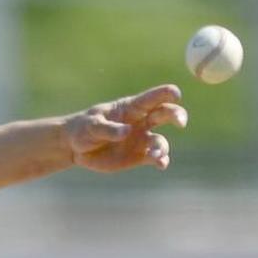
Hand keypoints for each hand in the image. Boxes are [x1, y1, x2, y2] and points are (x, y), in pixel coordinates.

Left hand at [62, 84, 187, 171]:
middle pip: (166, 114)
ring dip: (162, 147)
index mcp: (131, 107)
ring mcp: (142, 139)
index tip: (175, 95)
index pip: (153, 97)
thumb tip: (127, 132)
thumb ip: (108, 128)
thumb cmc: (84, 129)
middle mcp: (142, 121)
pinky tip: (161, 164)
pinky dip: (161, 161)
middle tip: (180, 123)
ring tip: (156, 154)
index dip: (167, 94)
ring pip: (160, 141)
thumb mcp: (91, 126)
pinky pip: (155, 158)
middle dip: (177, 115)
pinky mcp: (139, 156)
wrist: (77, 148)